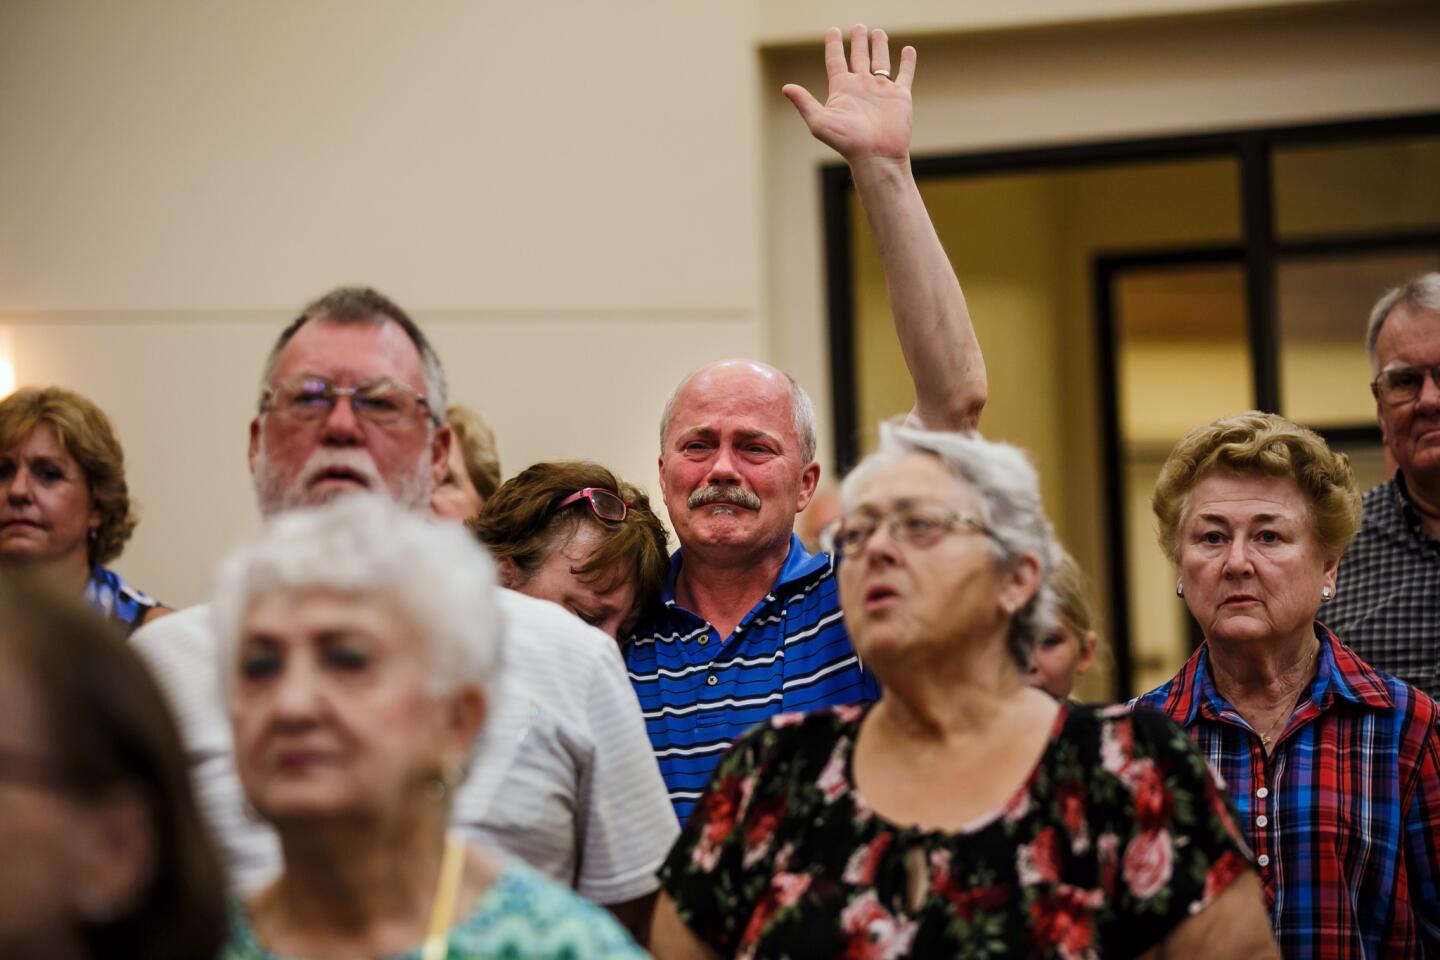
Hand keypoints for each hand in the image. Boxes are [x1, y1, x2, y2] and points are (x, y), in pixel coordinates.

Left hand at [782, 25, 915, 164]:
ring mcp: (881, 90)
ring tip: (877, 32)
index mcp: (842, 89)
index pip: (836, 61)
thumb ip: (805, 103)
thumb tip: (786, 88)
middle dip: (858, 41)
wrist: (876, 156)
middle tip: (858, 26)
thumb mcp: (820, 122)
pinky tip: (908, 50)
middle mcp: (861, 87)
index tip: (832, 30)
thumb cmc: (847, 142)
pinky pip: (904, 74)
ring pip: (880, 62)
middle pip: (859, 57)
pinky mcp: (899, 96)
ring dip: (879, 46)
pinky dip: (907, 62)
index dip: (833, 45)